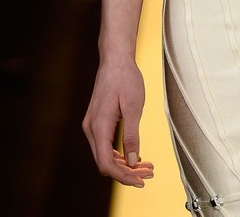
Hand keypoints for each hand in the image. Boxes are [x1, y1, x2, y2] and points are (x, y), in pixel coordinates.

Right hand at [82, 56, 153, 186]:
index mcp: (99, 125)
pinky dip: (119, 153)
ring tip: (146, 167)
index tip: (140, 181)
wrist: (115, 59)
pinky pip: (105, 145)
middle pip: (105, 162)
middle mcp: (91, 128)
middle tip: (148, 174)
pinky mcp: (96, 122)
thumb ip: (132, 134)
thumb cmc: (125, 78)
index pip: (106, 163)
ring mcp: (92, 125)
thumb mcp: (134, 106)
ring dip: (124, 164)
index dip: (122, 176)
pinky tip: (134, 155)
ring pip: (105, 155)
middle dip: (126, 172)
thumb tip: (132, 160)